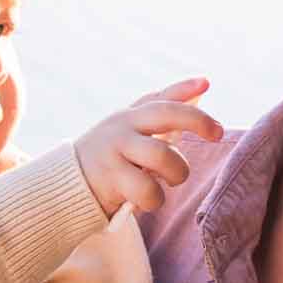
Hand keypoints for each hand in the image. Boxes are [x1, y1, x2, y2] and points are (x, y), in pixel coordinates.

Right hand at [73, 78, 223, 216]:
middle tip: (216, 133)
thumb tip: (202, 86)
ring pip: (164, 156)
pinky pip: (149, 191)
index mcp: (130, 115)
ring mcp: (117, 152)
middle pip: (167, 115)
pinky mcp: (112, 180)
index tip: (207, 83)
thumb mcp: (130, 129)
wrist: (66, 185)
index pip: (161, 97)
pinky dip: (155, 199)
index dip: (185, 88)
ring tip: (170, 180)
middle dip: (197, 121)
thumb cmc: (110, 157)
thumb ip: (160, 109)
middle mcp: (123, 127)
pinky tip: (148, 199)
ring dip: (177, 172)